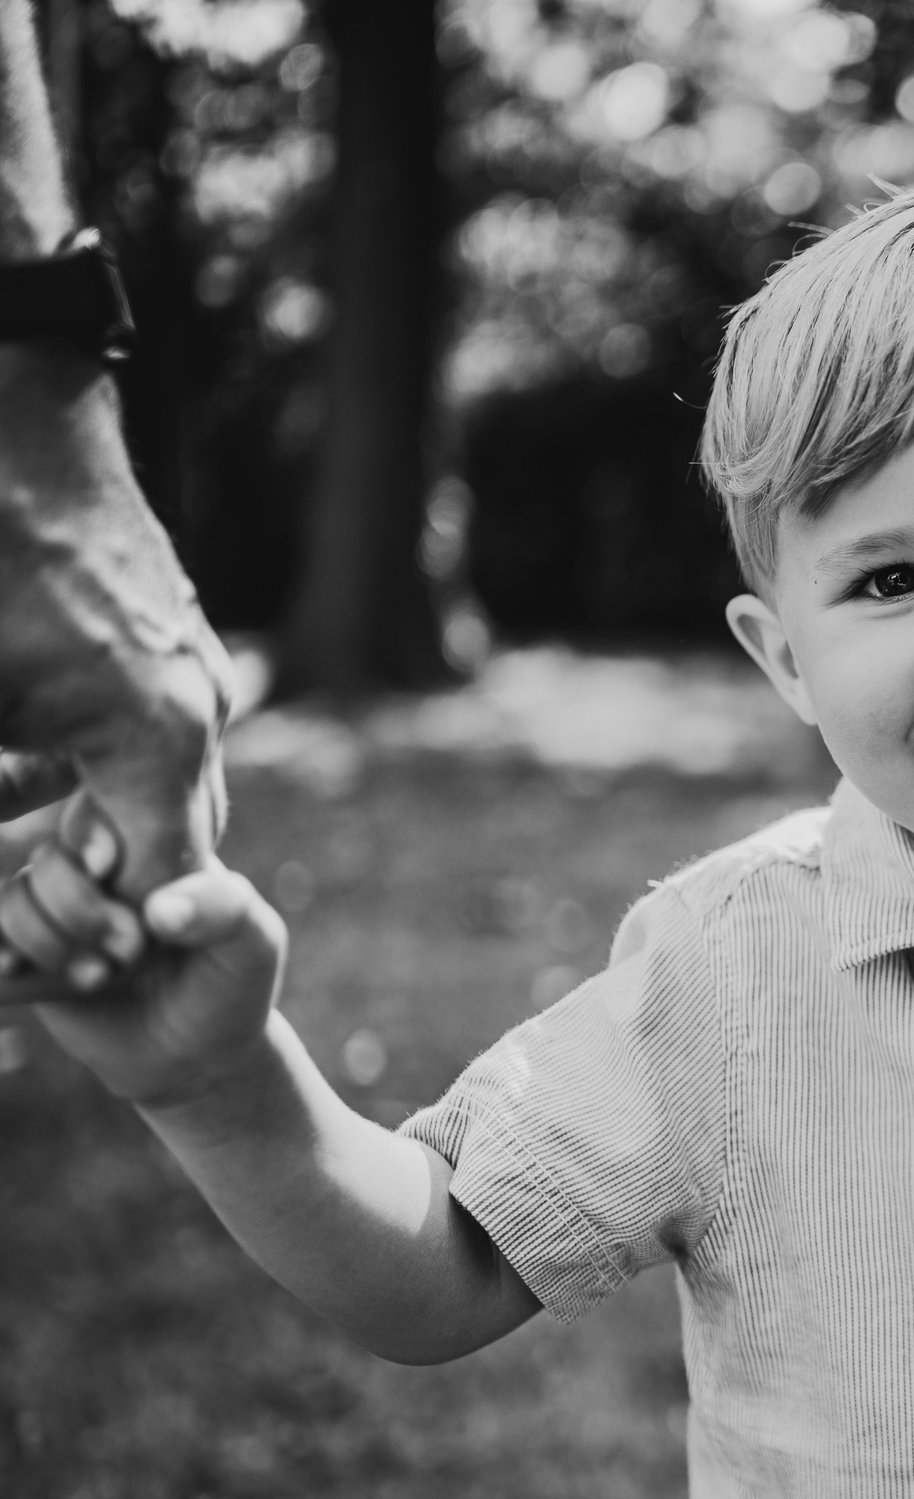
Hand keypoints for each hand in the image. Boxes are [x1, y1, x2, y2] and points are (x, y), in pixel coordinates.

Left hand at [0, 348, 233, 907]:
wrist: (22, 423)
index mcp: (156, 737)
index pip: (163, 884)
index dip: (111, 936)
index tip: (74, 968)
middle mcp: (200, 709)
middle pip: (176, 841)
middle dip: (115, 891)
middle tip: (50, 926)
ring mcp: (198, 670)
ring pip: (170, 783)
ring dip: (113, 824)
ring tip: (46, 850)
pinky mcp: (179, 640)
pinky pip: (161, 730)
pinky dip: (115, 766)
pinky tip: (45, 758)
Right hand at [0, 807, 282, 1106]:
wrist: (196, 1053)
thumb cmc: (231, 984)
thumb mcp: (252, 945)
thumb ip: (224, 911)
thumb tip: (160, 909)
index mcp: (148, 850)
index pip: (99, 812)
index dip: (87, 833)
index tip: (105, 864)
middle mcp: (95, 873)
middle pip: (47, 861)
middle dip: (80, 910)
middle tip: (132, 953)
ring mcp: (54, 915)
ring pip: (11, 901)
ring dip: (48, 943)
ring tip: (98, 981)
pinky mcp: (27, 960)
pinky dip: (1, 959)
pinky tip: (18, 974)